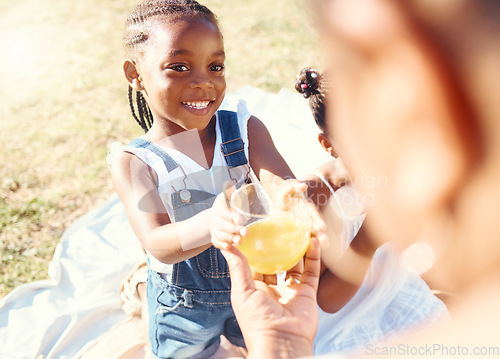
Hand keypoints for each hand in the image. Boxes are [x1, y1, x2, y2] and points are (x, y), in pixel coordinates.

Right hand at [210, 183, 246, 250]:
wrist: (214, 217)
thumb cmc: (226, 206)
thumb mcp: (228, 196)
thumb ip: (234, 192)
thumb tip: (244, 185)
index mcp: (219, 207)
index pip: (223, 212)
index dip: (230, 216)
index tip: (239, 219)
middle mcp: (215, 219)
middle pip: (223, 225)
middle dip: (234, 229)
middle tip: (245, 232)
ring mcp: (214, 229)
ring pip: (220, 235)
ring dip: (229, 238)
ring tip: (239, 241)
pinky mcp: (214, 238)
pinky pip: (216, 243)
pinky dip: (222, 245)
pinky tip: (229, 247)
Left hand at [221, 236, 320, 357]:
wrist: (282, 343)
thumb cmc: (256, 321)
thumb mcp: (242, 291)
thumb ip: (237, 267)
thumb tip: (225, 245)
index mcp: (254, 289)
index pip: (254, 264)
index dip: (256, 248)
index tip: (257, 230)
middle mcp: (272, 289)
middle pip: (275, 262)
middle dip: (277, 246)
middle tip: (280, 227)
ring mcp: (290, 291)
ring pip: (295, 264)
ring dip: (297, 248)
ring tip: (298, 230)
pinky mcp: (307, 293)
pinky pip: (311, 271)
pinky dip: (313, 257)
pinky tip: (313, 242)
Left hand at [271, 178, 329, 248]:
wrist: (277, 197)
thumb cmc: (283, 191)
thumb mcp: (287, 187)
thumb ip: (294, 186)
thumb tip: (303, 186)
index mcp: (305, 205)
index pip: (312, 213)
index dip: (318, 219)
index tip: (323, 227)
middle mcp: (306, 215)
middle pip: (314, 224)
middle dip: (320, 233)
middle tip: (325, 241)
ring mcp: (302, 222)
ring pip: (311, 231)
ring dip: (317, 238)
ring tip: (325, 246)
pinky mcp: (296, 228)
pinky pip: (303, 235)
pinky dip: (307, 242)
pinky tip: (312, 250)